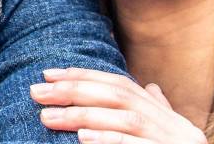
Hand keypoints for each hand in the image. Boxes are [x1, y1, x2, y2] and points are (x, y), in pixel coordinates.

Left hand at [31, 68, 206, 143]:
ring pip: (126, 119)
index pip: (122, 86)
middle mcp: (176, 129)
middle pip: (120, 97)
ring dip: (83, 115)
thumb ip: (157, 116)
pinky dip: (108, 141)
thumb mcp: (168, 141)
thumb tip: (151, 87)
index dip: (84, 76)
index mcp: (171, 120)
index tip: (48, 75)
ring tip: (48, 117)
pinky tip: (82, 139)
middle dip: (74, 91)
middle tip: (37, 93)